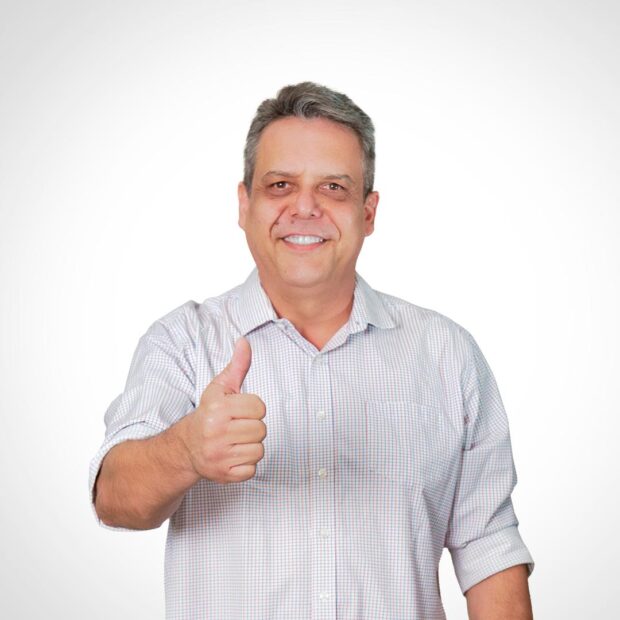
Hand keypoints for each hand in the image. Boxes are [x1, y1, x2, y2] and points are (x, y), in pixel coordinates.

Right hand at [181, 337, 265, 483]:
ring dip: (250, 446)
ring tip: (235, 441)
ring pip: (259, 450)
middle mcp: (216, 433)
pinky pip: (252, 469)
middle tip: (237, 428)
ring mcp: (219, 456)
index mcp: (218, 409)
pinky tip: (232, 456)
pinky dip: (245, 465)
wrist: (187, 448)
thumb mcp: (220, 388)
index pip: (259, 408)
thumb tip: (244, 341)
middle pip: (261, 429)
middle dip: (252, 428)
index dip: (253, 409)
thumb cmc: (209, 414)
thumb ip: (237, 365)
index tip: (239, 411)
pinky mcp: (224, 474)